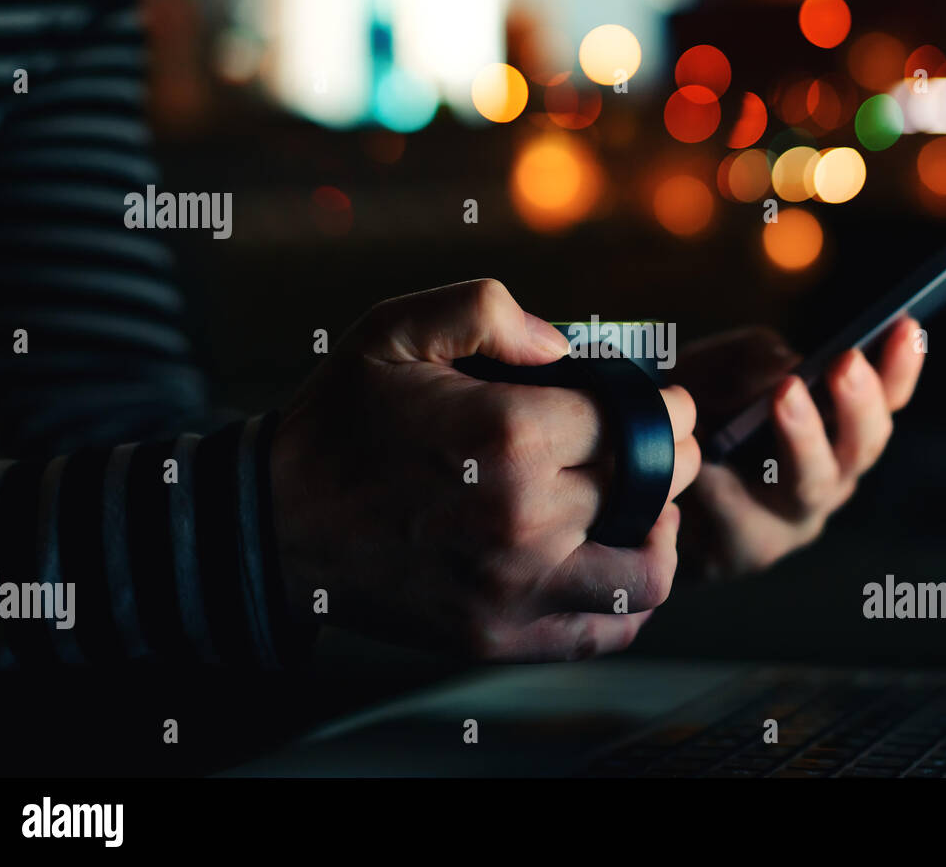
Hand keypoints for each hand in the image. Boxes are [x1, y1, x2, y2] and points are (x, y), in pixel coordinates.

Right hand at [269, 279, 699, 659]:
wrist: (276, 525)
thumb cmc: (340, 425)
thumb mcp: (394, 329)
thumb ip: (489, 311)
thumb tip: (566, 347)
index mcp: (505, 437)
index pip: (636, 421)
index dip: (663, 406)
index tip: (664, 402)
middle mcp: (522, 520)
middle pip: (653, 486)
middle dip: (669, 455)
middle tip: (659, 442)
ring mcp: (513, 589)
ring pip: (649, 572)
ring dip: (663, 532)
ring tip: (645, 506)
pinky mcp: (499, 636)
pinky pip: (605, 632)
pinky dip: (626, 600)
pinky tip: (609, 560)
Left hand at [673, 318, 923, 578]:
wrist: (642, 489)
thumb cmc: (692, 418)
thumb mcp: (712, 370)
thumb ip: (748, 358)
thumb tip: (788, 364)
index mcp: (838, 426)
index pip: (887, 397)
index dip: (901, 365)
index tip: (905, 324)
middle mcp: (830, 473)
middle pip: (863, 444)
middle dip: (859, 402)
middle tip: (846, 362)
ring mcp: (796, 516)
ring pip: (813, 483)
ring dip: (803, 437)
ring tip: (786, 392)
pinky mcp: (753, 548)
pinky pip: (744, 514)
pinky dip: (723, 483)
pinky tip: (706, 459)